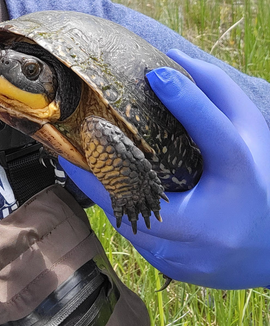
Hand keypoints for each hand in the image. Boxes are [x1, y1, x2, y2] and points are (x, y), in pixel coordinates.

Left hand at [59, 49, 269, 288]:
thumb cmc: (255, 178)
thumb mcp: (246, 130)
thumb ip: (214, 91)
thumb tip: (170, 58)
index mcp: (243, 178)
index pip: (216, 134)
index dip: (187, 101)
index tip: (155, 73)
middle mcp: (219, 222)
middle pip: (152, 192)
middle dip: (107, 164)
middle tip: (78, 133)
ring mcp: (192, 254)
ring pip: (130, 218)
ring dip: (101, 186)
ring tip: (74, 153)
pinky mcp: (171, 267)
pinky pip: (132, 233)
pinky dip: (115, 205)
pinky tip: (99, 181)